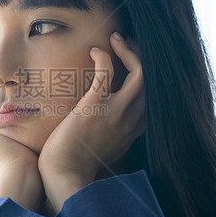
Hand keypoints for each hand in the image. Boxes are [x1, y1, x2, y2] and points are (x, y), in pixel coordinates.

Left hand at [38, 32, 144, 211]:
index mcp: (133, 131)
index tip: (132, 64)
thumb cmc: (75, 166)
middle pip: (152, 83)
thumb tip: (102, 125)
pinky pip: (108, 71)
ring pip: (140, 73)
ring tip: (117, 39)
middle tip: (126, 45)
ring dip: (130, 51)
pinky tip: (95, 51)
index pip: (152, 99)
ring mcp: (115, 113)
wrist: (63, 177)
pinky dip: (105, 55)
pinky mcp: (95, 106)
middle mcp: (130, 121)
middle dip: (142, 58)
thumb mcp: (103, 151)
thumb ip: (110, 136)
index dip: (146, 77)